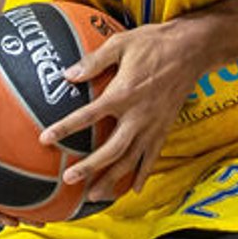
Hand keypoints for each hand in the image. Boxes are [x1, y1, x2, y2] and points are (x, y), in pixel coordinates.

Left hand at [35, 20, 198, 203]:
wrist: (192, 50)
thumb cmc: (154, 43)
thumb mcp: (121, 44)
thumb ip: (94, 61)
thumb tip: (67, 74)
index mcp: (123, 93)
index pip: (88, 115)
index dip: (66, 128)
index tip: (45, 138)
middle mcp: (138, 115)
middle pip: (112, 150)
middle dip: (90, 167)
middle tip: (69, 179)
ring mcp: (153, 125)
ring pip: (131, 160)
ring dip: (112, 179)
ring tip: (94, 195)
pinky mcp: (165, 129)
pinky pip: (152, 157)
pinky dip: (143, 175)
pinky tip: (133, 190)